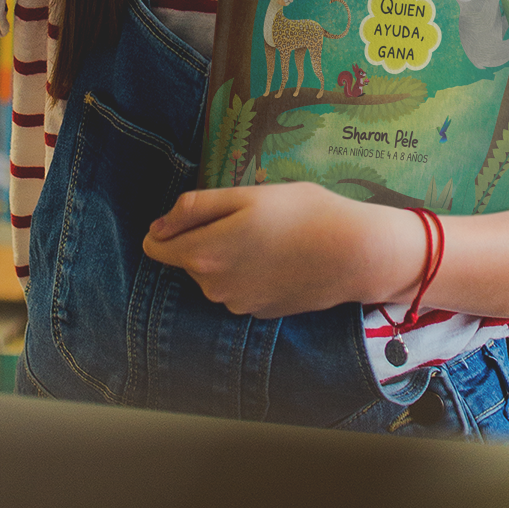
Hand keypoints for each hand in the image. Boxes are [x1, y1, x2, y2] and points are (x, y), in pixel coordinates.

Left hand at [141, 183, 419, 319]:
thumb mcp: (245, 195)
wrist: (353, 254)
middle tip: (248, 217)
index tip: (199, 212)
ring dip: (229, 255)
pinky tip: (280, 257)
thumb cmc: (302, 213)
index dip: (170, 225)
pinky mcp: (260, 312)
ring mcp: (237, 304)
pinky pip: (239, 287)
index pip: (155, 247)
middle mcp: (213, 288)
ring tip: (269, 235)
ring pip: (214, 274)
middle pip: (188, 259)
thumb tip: (157, 227)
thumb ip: (194, 209)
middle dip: (206, 238)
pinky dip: (250, 272)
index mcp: (204, 255)